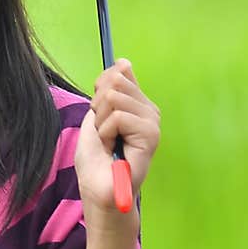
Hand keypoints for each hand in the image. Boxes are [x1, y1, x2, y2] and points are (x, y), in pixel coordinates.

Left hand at [74, 58, 160, 214]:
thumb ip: (108, 88)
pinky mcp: (152, 135)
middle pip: (115, 81)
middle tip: (104, 130)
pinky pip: (118, 117)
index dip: (99, 88)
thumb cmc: (96, 156)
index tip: (98, 110)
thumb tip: (124, 61)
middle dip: (98, 106)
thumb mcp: (95, 114)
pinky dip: (106, 132)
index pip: (118, 72)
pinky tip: (114, 148)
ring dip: (101, 121)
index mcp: (136, 102)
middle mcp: (149, 109)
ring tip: (109, 140)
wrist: (98, 186)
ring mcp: (152, 122)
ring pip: (114, 98)